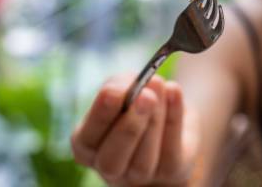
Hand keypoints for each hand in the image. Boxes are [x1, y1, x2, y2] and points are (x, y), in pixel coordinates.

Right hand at [71, 74, 199, 185]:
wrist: (168, 116)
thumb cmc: (134, 101)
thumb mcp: (121, 87)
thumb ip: (120, 85)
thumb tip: (137, 86)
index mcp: (87, 146)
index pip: (87, 139)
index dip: (101, 115)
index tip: (114, 92)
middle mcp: (108, 167)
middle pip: (111, 161)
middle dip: (129, 127)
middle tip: (146, 96)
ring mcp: (138, 176)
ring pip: (143, 161)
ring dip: (155, 120)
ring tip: (161, 85)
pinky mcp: (169, 172)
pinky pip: (171, 152)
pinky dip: (174, 119)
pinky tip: (174, 92)